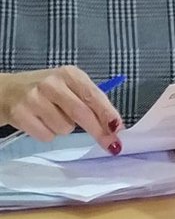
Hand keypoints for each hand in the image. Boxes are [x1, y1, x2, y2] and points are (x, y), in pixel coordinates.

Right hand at [0, 67, 122, 152]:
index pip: (93, 95)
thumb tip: (112, 125)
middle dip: (98, 131)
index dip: (107, 113)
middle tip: (111, 145)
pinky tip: (39, 122)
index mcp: (69, 74)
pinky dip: (47, 134)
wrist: (6, 90)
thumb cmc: (45, 90)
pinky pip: (46, 136)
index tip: (118, 128)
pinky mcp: (20, 114)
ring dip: (63, 128)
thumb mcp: (68, 86)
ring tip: (52, 117)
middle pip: (82, 113)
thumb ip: (89, 101)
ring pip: (64, 128)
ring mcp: (34, 98)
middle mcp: (52, 83)